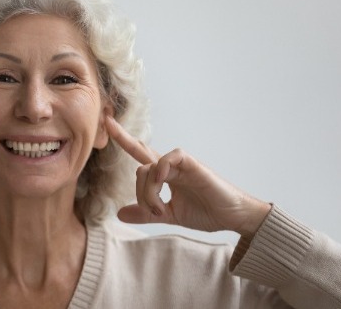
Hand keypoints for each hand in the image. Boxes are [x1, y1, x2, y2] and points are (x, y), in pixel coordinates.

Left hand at [105, 116, 270, 237]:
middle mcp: (170, 167)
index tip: (107, 122)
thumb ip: (146, 214)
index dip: (124, 139)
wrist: (233, 218)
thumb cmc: (205, 213)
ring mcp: (181, 165)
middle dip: (123, 138)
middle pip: (140, 151)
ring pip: (150, 165)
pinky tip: (162, 182)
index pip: (140, 154)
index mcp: (164, 176)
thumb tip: (119, 214)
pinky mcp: (194, 165)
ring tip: (158, 210)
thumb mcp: (168, 216)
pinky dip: (161, 169)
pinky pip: (171, 157)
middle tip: (120, 146)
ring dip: (148, 191)